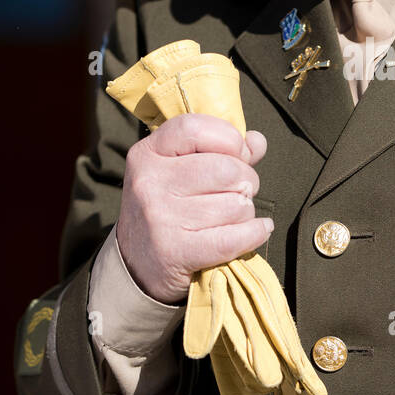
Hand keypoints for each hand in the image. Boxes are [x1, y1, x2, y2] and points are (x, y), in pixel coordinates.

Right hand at [116, 115, 271, 303]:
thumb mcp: (180, 172)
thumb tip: (257, 141)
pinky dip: (255, 233)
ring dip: (245, 212)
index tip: (238, 155)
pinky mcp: (175, 251)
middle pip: (226, 169)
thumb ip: (221, 151)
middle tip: (239, 193)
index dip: (228, 139)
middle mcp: (149, 182)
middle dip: (246, 181)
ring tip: (231, 218)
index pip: (195, 128)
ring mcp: (160, 217)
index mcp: (147, 154)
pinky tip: (258, 230)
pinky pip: (234, 237)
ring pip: (235, 205)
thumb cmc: (168, 210)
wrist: (136, 266)